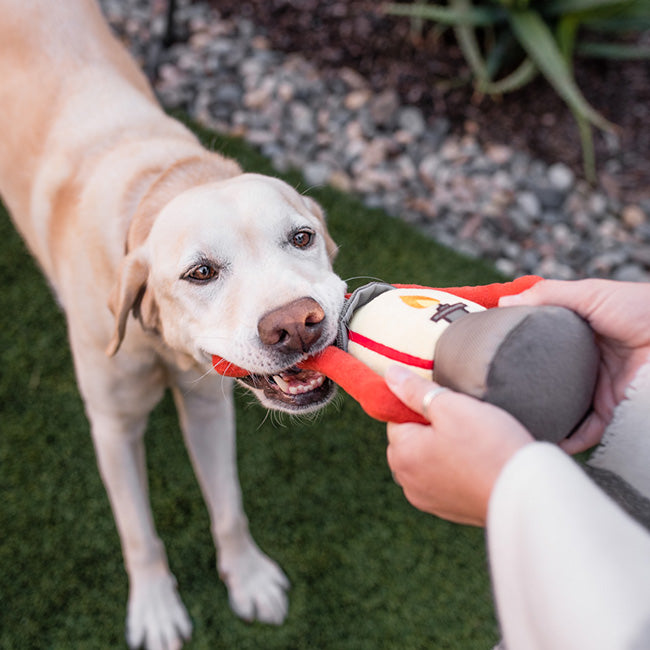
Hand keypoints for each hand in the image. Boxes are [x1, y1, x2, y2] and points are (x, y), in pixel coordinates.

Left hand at [385, 365, 532, 525]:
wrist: (526, 494)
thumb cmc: (488, 446)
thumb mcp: (450, 406)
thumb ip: (416, 390)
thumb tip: (389, 374)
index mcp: (401, 453)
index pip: (397, 417)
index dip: (423, 406)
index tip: (450, 407)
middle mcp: (407, 480)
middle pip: (410, 440)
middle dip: (431, 429)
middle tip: (466, 425)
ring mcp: (427, 499)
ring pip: (426, 461)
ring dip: (442, 450)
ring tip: (475, 445)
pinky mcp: (448, 511)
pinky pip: (443, 480)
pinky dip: (455, 471)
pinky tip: (478, 465)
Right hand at [500, 279, 649, 453]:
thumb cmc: (641, 307)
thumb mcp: (589, 293)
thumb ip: (547, 295)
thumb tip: (504, 301)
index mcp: (575, 335)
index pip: (537, 346)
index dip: (514, 351)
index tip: (488, 356)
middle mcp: (583, 363)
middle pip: (545, 381)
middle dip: (522, 391)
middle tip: (493, 395)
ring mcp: (596, 389)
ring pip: (562, 409)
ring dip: (541, 418)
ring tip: (512, 422)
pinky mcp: (612, 410)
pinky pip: (585, 430)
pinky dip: (568, 439)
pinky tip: (547, 439)